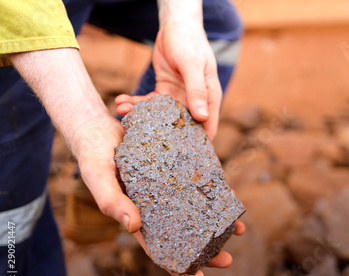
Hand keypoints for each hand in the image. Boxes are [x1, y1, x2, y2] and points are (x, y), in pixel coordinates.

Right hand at [8, 47, 234, 275]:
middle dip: (205, 250)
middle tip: (227, 260)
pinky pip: (196, 185)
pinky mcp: (175, 170)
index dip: (176, 265)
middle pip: (183, 234)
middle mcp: (154, 207)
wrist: (100, 127)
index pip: (158, 248)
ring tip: (238, 229)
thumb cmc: (94, 155)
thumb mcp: (98, 177)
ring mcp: (166, 189)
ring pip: (194, 212)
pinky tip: (228, 197)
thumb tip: (133, 227)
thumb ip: (111, 201)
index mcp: (136, 216)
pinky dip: (212, 192)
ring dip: (216, 222)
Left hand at [116, 22, 221, 139]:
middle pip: (180, 126)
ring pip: (160, 116)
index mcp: (208, 98)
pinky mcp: (164, 91)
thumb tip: (202, 117)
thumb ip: (197, 90)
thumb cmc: (190, 43)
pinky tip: (121, 101)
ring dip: (141, 115)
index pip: (207, 127)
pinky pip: (149, 103)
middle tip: (139, 136)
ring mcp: (178, 97)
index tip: (180, 157)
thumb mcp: (192, 65)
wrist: (176, 26)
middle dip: (160, 133)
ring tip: (122, 112)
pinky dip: (136, 102)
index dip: (197, 144)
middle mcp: (194, 101)